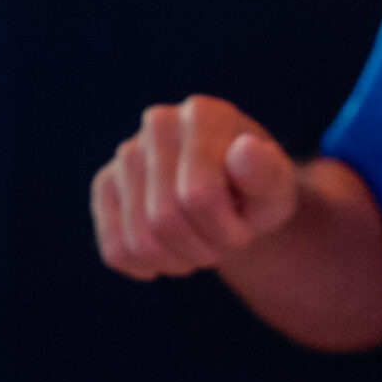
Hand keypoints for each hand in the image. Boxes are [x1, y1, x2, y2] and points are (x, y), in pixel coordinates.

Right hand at [91, 97, 299, 279]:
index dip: (226, 232)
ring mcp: (126, 154)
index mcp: (203, 114)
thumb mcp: (276, 189)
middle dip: (202, 249)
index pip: (198, 196)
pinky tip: (170, 251)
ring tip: (199, 245)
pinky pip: (116, 250)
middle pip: (163, 219)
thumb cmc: (257, 193)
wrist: (232, 198)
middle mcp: (158, 124)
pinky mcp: (105, 186)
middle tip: (221, 243)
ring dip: (177, 261)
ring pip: (138, 241)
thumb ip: (268, 173)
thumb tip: (245, 150)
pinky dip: (147, 267)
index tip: (245, 230)